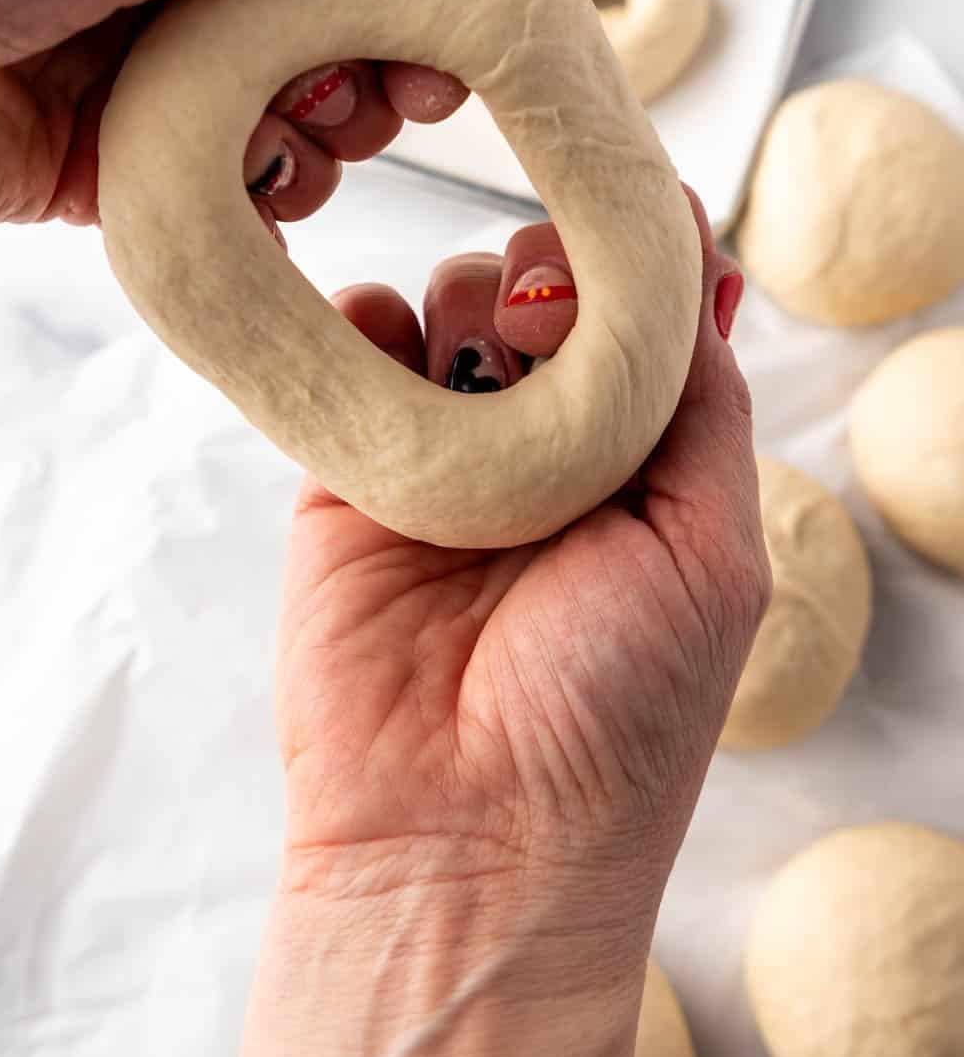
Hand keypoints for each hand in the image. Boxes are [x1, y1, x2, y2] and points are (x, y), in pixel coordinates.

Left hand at [0, 0, 463, 224]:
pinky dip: (257, 202)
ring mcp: (130, 68)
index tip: (462, 18)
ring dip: (319, 134)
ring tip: (292, 122)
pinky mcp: (92, 169)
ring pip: (284, 123)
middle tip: (390, 82)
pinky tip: (262, 184)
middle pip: (330, 30)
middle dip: (379, 61)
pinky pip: (214, 199)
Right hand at [202, 200, 768, 1056]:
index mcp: (646, 461)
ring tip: (477, 395)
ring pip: (451, 295)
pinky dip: (362, 323)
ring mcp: (443, 451)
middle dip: (550, 282)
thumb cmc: (614, 713)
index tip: (619, 216)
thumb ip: (699, 398)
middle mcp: (548, 446)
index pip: (643, 311)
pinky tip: (384, 353)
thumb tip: (699, 253)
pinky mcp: (346, 471)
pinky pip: (352, 344)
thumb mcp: (709, 546)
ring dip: (467, 308)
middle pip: (544, 282)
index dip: (634, 256)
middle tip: (543, 339)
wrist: (463, 840)